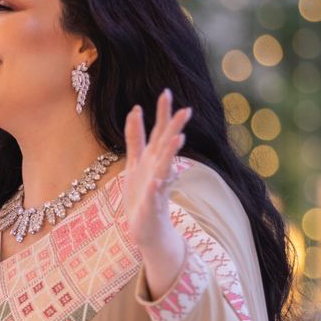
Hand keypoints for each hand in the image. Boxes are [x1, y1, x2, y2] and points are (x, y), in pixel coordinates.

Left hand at [122, 89, 191, 294]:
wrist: (146, 228)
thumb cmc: (141, 194)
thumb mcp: (134, 162)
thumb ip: (135, 137)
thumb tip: (136, 110)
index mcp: (152, 158)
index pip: (159, 131)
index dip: (162, 113)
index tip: (165, 92)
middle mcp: (157, 169)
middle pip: (166, 146)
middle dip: (175, 129)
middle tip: (187, 110)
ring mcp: (156, 187)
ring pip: (165, 167)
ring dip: (171, 154)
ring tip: (178, 139)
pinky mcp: (151, 206)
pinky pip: (154, 196)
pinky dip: (156, 188)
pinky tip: (157, 181)